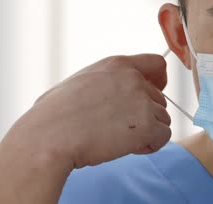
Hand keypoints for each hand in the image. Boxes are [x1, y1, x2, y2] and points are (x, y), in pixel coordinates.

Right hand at [5, 54, 171, 169]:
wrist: (48, 138)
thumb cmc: (54, 116)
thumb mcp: (81, 82)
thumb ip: (108, 81)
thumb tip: (116, 94)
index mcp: (117, 65)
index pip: (156, 64)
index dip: (158, 81)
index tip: (152, 94)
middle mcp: (133, 79)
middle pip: (159, 99)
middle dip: (145, 116)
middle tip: (118, 129)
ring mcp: (142, 101)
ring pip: (162, 119)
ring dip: (147, 131)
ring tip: (118, 139)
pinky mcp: (146, 124)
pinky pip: (164, 136)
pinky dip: (150, 145)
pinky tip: (127, 148)